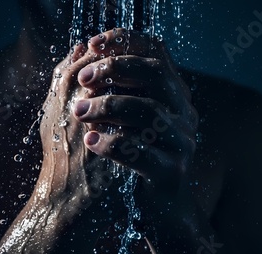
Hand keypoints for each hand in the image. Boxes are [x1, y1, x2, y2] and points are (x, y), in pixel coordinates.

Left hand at [74, 28, 198, 205]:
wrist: (152, 204)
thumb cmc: (130, 152)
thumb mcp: (117, 113)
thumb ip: (102, 81)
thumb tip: (79, 48)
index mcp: (170, 92)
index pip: (155, 51)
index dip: (125, 41)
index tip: (93, 44)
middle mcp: (182, 111)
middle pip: (156, 73)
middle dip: (116, 69)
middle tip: (84, 79)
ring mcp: (181, 141)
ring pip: (150, 111)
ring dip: (109, 106)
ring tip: (79, 113)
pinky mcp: (172, 171)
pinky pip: (144, 153)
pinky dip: (113, 144)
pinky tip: (91, 142)